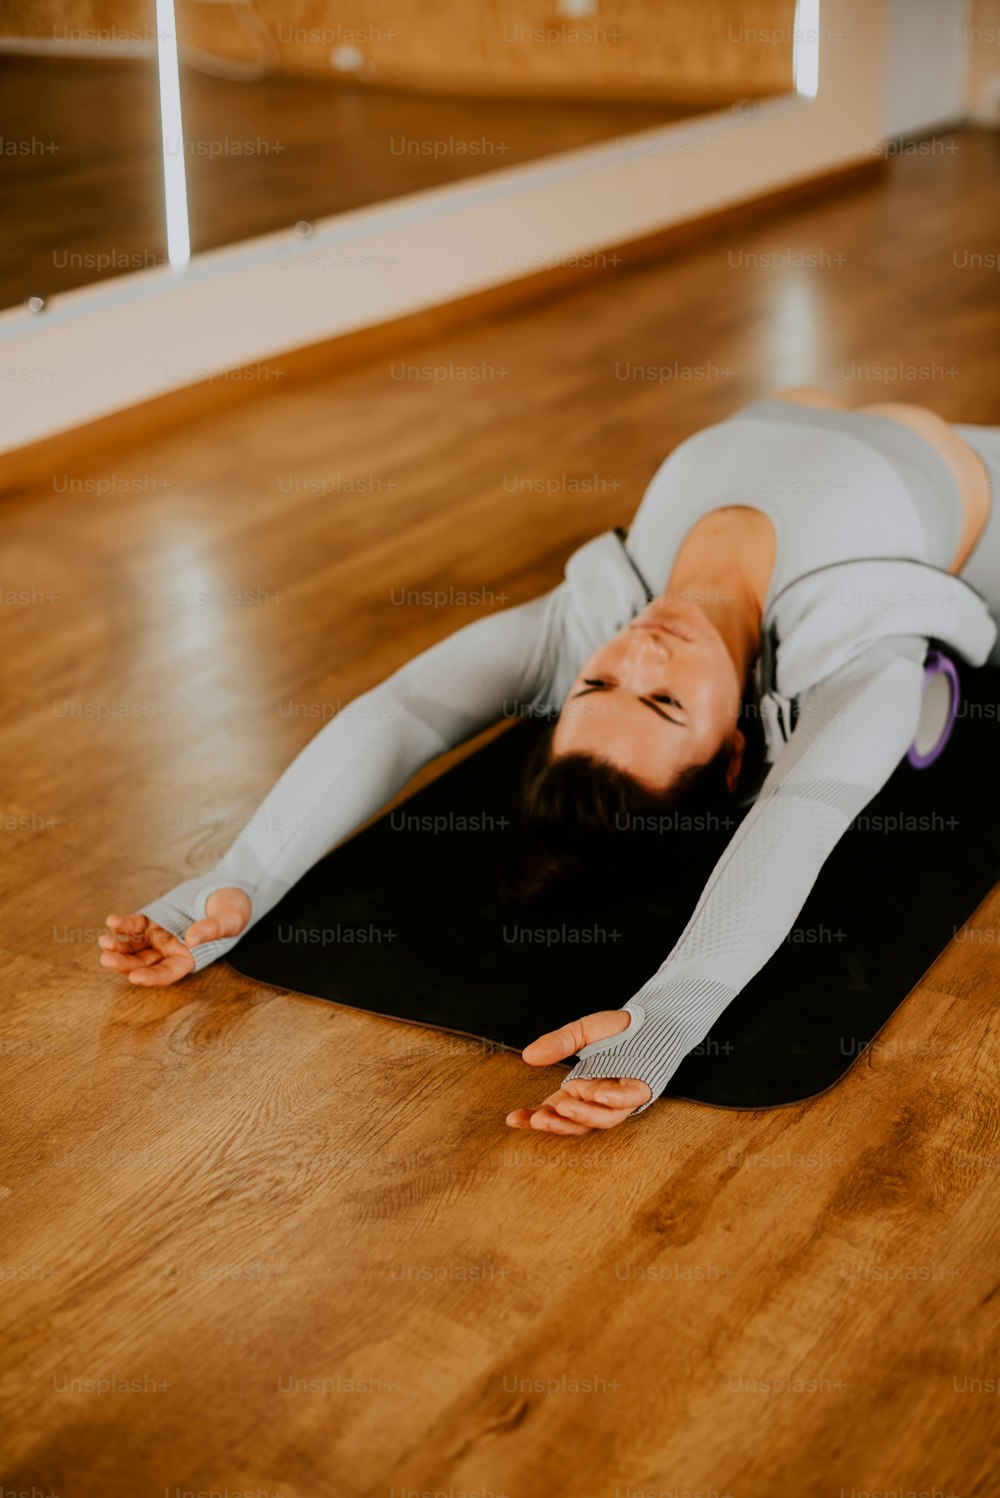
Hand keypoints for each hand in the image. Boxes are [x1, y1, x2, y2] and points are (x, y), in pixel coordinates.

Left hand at [98, 887, 251, 986]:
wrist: (229, 889)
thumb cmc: (234, 909)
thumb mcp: (230, 919)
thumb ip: (212, 929)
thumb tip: (191, 940)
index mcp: (189, 958)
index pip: (167, 973)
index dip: (151, 978)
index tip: (135, 977)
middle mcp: (170, 950)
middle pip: (143, 964)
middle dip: (124, 964)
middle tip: (107, 959)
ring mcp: (159, 935)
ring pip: (133, 947)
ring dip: (118, 947)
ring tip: (104, 942)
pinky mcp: (152, 919)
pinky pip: (134, 925)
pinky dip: (123, 925)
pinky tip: (113, 921)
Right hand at [505, 1009, 652, 1133]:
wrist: (650, 1018)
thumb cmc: (617, 1030)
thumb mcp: (580, 1033)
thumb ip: (557, 1044)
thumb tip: (528, 1055)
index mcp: (580, 1089)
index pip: (554, 1110)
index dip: (534, 1118)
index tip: (512, 1119)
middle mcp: (599, 1099)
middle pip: (576, 1123)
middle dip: (556, 1124)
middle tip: (538, 1120)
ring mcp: (621, 1097)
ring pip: (602, 1119)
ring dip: (582, 1115)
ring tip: (565, 1105)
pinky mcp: (642, 1088)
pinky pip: (628, 1101)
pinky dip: (613, 1100)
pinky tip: (599, 1094)